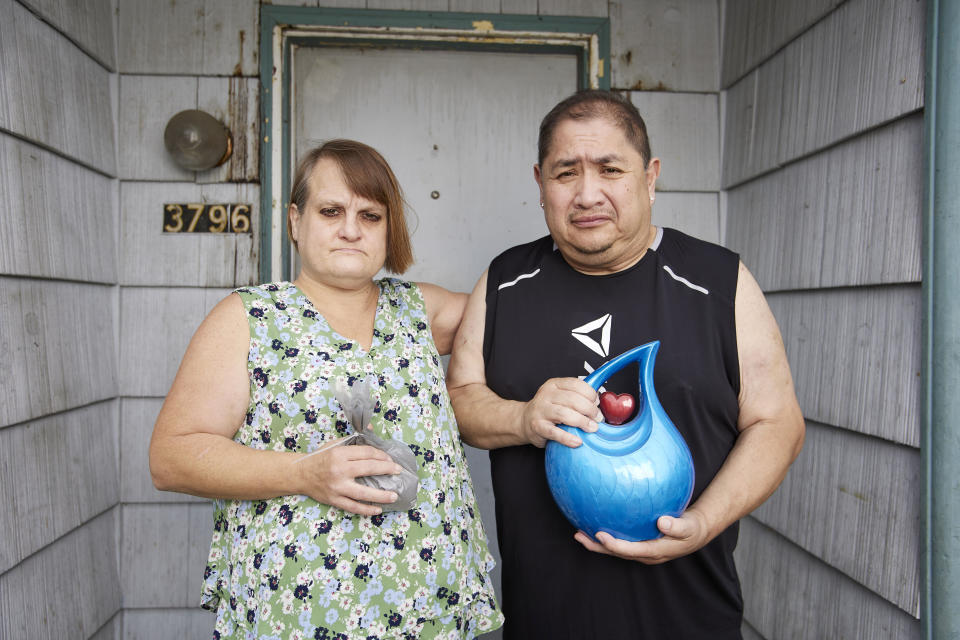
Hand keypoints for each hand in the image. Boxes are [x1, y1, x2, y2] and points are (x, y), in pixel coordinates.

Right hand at [294, 437, 403, 515]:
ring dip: (381, 495)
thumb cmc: (320, 458)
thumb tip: (372, 428)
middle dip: (387, 469)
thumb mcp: (335, 444)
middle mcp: (339, 470)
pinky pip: (353, 507)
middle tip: (398, 471)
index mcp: (340, 454)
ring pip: (363, 493)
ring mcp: (337, 487)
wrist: (300, 474)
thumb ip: (354, 438)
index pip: (366, 453)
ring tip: (394, 496)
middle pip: (368, 469)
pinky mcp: (334, 500)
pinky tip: (378, 509)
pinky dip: (366, 509)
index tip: (390, 459)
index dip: (381, 455)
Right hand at [520, 377, 601, 447]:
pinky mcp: (537, 426)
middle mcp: (546, 395)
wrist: (524, 421)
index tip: (597, 404)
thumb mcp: (560, 396)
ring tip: (591, 428)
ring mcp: (540, 410)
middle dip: (590, 410)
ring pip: (565, 414)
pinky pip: (555, 433)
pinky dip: (568, 438)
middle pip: (573, 400)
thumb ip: (577, 396)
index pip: (576, 384)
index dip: (591, 394)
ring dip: (582, 422)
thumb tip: (598, 404)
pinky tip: (578, 441)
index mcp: (554, 384)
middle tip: (597, 419)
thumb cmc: (548, 409)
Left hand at [573, 509, 711, 563]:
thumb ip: (676, 526)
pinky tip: (594, 523)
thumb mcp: (689, 527)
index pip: (630, 550)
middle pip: (616, 553)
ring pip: (615, 549)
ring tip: (578, 532)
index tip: (600, 535)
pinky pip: (620, 541)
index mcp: (654, 551)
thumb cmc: (692, 529)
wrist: (695, 533)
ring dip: (597, 543)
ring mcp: (641, 550)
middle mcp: (644, 554)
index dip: (614, 545)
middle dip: (597, 546)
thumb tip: (661, 521)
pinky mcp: (640, 543)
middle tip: (578, 535)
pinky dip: (607, 536)